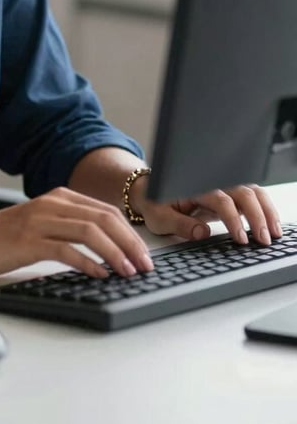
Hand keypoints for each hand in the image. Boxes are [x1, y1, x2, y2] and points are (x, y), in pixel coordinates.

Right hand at [0, 187, 154, 279]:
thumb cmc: (2, 237)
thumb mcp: (41, 224)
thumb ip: (69, 228)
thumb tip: (107, 252)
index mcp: (59, 197)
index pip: (107, 211)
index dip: (131, 234)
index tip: (145, 255)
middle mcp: (52, 203)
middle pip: (104, 219)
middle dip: (130, 244)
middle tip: (145, 266)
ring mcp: (40, 220)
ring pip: (90, 232)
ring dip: (115, 254)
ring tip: (128, 272)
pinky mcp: (28, 240)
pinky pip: (67, 250)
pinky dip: (88, 263)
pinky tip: (99, 275)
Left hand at [131, 179, 281, 245]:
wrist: (150, 191)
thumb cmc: (155, 203)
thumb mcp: (159, 217)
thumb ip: (180, 224)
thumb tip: (202, 232)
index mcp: (194, 186)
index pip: (221, 199)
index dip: (233, 219)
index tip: (241, 239)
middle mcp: (212, 183)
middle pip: (243, 192)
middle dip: (257, 215)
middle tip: (264, 240)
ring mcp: (222, 187)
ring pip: (251, 191)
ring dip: (266, 210)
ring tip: (274, 233)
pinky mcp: (228, 195)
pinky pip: (251, 197)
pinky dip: (264, 209)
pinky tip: (271, 225)